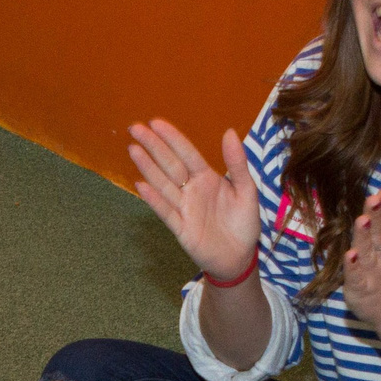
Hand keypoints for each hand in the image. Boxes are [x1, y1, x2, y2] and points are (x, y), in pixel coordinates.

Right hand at [128, 119, 259, 283]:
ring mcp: (184, 208)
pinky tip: (141, 185)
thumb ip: (237, 164)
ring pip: (163, 184)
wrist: (240, 257)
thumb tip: (230, 132)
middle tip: (135, 128)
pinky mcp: (181, 228)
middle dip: (153, 146)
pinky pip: (166, 212)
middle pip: (170, 164)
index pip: (187, 154)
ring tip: (133, 149)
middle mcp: (192, 190)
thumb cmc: (244, 223)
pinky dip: (154, 200)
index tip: (155, 122)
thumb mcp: (247, 191)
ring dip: (148, 167)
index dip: (172, 138)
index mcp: (207, 178)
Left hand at [340, 187, 380, 339]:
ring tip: (362, 220)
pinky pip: (356, 277)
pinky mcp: (360, 288)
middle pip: (379, 234)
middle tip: (373, 200)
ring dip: (364, 237)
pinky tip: (349, 255)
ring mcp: (373, 273)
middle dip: (376, 217)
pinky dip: (353, 267)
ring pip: (367, 252)